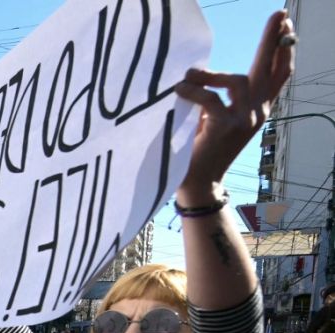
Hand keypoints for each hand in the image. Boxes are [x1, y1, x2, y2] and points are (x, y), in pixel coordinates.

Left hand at [175, 11, 293, 192]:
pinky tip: (178, 91)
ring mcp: (245, 120)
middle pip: (269, 70)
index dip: (282, 50)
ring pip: (237, 79)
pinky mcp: (227, 126)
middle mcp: (257, 113)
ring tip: (189, 79)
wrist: (196, 183)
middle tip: (280, 13)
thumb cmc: (199, 149)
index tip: (286, 25)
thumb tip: (203, 69)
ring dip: (210, 75)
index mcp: (256, 110)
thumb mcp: (214, 118)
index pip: (276, 76)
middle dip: (273, 40)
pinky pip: (210, 97)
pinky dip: (192, 91)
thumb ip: (218, 96)